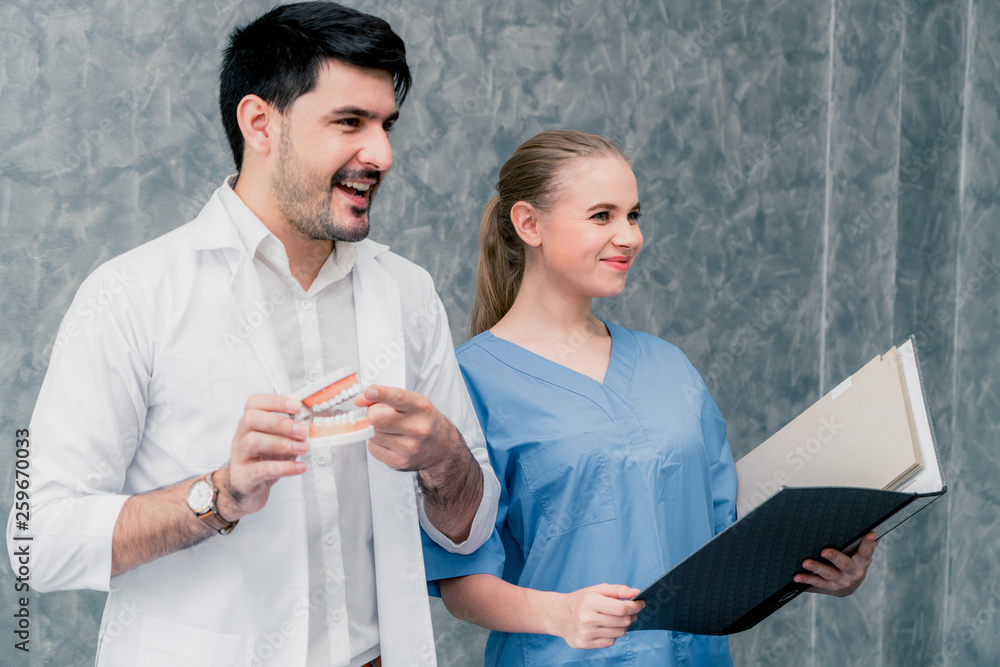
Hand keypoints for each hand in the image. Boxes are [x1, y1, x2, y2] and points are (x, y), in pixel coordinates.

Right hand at [215, 394, 308, 520]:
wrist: (247, 490)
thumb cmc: (264, 462)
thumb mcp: (278, 443)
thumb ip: (291, 432)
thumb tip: (310, 423)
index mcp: (249, 424)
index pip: (254, 402)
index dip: (275, 401)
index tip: (297, 406)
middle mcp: (240, 437)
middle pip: (251, 418)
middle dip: (280, 423)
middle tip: (303, 431)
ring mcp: (238, 457)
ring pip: (252, 441)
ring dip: (282, 443)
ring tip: (303, 449)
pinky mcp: (242, 477)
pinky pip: (261, 469)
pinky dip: (284, 467)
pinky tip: (300, 467)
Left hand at [355, 385, 464, 473]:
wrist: (442, 448)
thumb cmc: (424, 421)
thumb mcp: (413, 402)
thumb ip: (388, 397)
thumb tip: (360, 400)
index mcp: (422, 409)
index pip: (398, 398)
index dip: (381, 394)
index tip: (369, 392)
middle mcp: (417, 428)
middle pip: (376, 418)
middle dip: (372, 413)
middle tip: (380, 414)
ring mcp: (408, 448)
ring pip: (371, 434)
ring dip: (374, 429)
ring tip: (390, 429)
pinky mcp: (399, 462)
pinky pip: (372, 448)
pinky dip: (376, 443)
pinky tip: (390, 441)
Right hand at [549, 584, 644, 649]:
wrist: (557, 615)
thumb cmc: (580, 600)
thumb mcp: (596, 589)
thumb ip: (617, 590)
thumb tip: (636, 592)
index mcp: (590, 601)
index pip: (621, 608)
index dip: (635, 606)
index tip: (641, 603)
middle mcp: (587, 619)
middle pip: (623, 622)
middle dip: (631, 615)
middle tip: (630, 611)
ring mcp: (586, 633)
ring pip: (619, 633)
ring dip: (623, 625)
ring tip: (616, 619)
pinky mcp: (585, 644)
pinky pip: (610, 642)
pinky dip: (613, 634)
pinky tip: (606, 627)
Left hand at [796, 532, 878, 596]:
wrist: (850, 586)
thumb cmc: (854, 561)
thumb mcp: (861, 553)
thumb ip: (866, 541)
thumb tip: (874, 524)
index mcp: (862, 561)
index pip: (866, 551)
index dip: (868, 543)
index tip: (870, 534)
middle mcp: (853, 573)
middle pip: (844, 564)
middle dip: (834, 557)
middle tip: (824, 551)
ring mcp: (840, 582)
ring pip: (828, 574)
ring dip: (816, 568)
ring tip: (805, 563)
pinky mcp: (829, 587)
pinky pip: (816, 583)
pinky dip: (806, 579)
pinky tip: (796, 577)